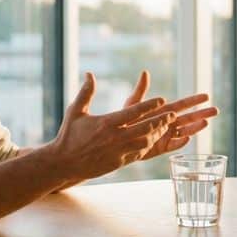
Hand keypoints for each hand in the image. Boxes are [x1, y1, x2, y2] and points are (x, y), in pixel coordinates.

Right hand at [50, 72, 176, 182]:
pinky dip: (148, 146)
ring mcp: (118, 152)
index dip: (150, 105)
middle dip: (161, 120)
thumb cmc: (69, 135)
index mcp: (106, 123)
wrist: (64, 163)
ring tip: (165, 126)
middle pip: (145, 128)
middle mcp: (115, 138)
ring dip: (157, 134)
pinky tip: (153, 139)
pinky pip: (139, 154)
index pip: (133, 112)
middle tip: (172, 114)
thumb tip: (90, 74)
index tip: (162, 100)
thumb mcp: (75, 111)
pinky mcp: (119, 163)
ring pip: (145, 142)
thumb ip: (85, 92)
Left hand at [123, 71, 218, 159]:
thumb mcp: (133, 104)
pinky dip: (180, 142)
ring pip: (185, 131)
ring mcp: (166, 136)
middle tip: (216, 110)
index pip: (183, 105)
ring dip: (195, 127)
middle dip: (202, 114)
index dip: (194, 100)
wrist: (117, 139)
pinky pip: (173, 145)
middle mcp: (168, 123)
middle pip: (189, 118)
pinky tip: (187, 138)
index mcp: (164, 111)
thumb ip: (141, 91)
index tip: (207, 96)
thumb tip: (145, 72)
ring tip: (206, 123)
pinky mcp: (161, 148)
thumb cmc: (125, 119)